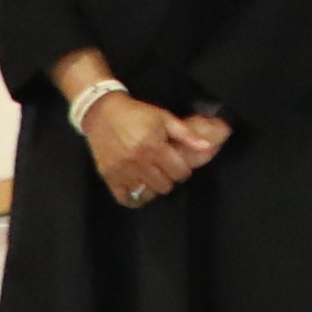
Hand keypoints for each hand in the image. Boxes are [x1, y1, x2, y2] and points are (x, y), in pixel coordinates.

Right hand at [86, 97, 221, 205]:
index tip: (178, 163)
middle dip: (169, 177)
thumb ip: (186, 134)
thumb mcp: (164, 118)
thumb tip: (208, 146)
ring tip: (151, 174)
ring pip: (148, 193)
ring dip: (153, 185)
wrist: (102, 113)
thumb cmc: (137, 114)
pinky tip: (138, 186)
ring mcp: (123, 171)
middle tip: (164, 168)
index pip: (179, 172)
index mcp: (154, 146)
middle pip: (165, 185)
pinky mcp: (109, 177)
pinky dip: (134, 196)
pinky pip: (126, 199)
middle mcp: (138, 161)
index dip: (182, 169)